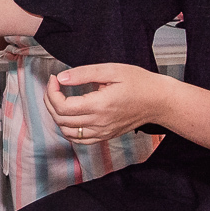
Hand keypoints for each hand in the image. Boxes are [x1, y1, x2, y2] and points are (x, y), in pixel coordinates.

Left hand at [43, 63, 163, 142]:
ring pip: (67, 131)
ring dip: (57, 116)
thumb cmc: (139, 83)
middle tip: (53, 86)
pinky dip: (68, 129)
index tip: (55, 79)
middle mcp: (99, 122)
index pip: (62, 106)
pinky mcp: (105, 136)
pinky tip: (69, 115)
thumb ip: (84, 74)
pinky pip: (79, 139)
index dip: (52, 92)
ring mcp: (102, 132)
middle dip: (50, 101)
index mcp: (99, 105)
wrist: (159, 101)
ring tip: (59, 99)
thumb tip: (62, 78)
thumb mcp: (112, 70)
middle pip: (61, 119)